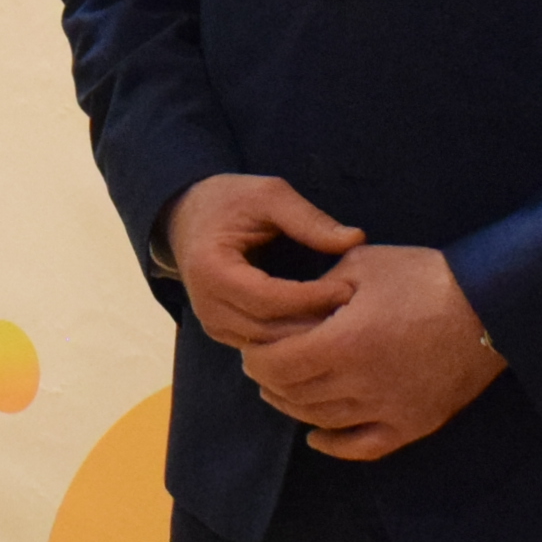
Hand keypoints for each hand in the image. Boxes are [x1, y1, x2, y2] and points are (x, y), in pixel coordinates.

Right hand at [159, 174, 361, 351]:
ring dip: (306, 340)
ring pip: (267, 347)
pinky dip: (292, 343)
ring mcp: (212, 324)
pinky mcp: (223, 333)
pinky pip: (261, 347)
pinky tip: (322, 330)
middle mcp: (207, 305)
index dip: (311, 298)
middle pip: (268, 331)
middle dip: (314, 325)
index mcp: (212, 270)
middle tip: (356, 312)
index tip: (349, 289)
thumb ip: (309, 219)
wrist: (185, 216)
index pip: (269, 299)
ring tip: (344, 322)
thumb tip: (355, 240)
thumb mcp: (267, 194)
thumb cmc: (228, 201)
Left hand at [237, 243, 507, 461]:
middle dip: (271, 381)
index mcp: (343, 343)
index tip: (252, 350)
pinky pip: (363, 447)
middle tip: (263, 367)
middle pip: (296, 395)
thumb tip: (295, 303)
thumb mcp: (362, 263)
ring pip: (324, 421)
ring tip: (283, 392)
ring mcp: (388, 409)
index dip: (258, 360)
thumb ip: (320, 286)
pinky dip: (335, 446)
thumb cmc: (425, 277)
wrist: (492, 305)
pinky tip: (317, 437)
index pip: (279, 365)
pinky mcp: (413, 424)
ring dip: (296, 408)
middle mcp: (361, 384)